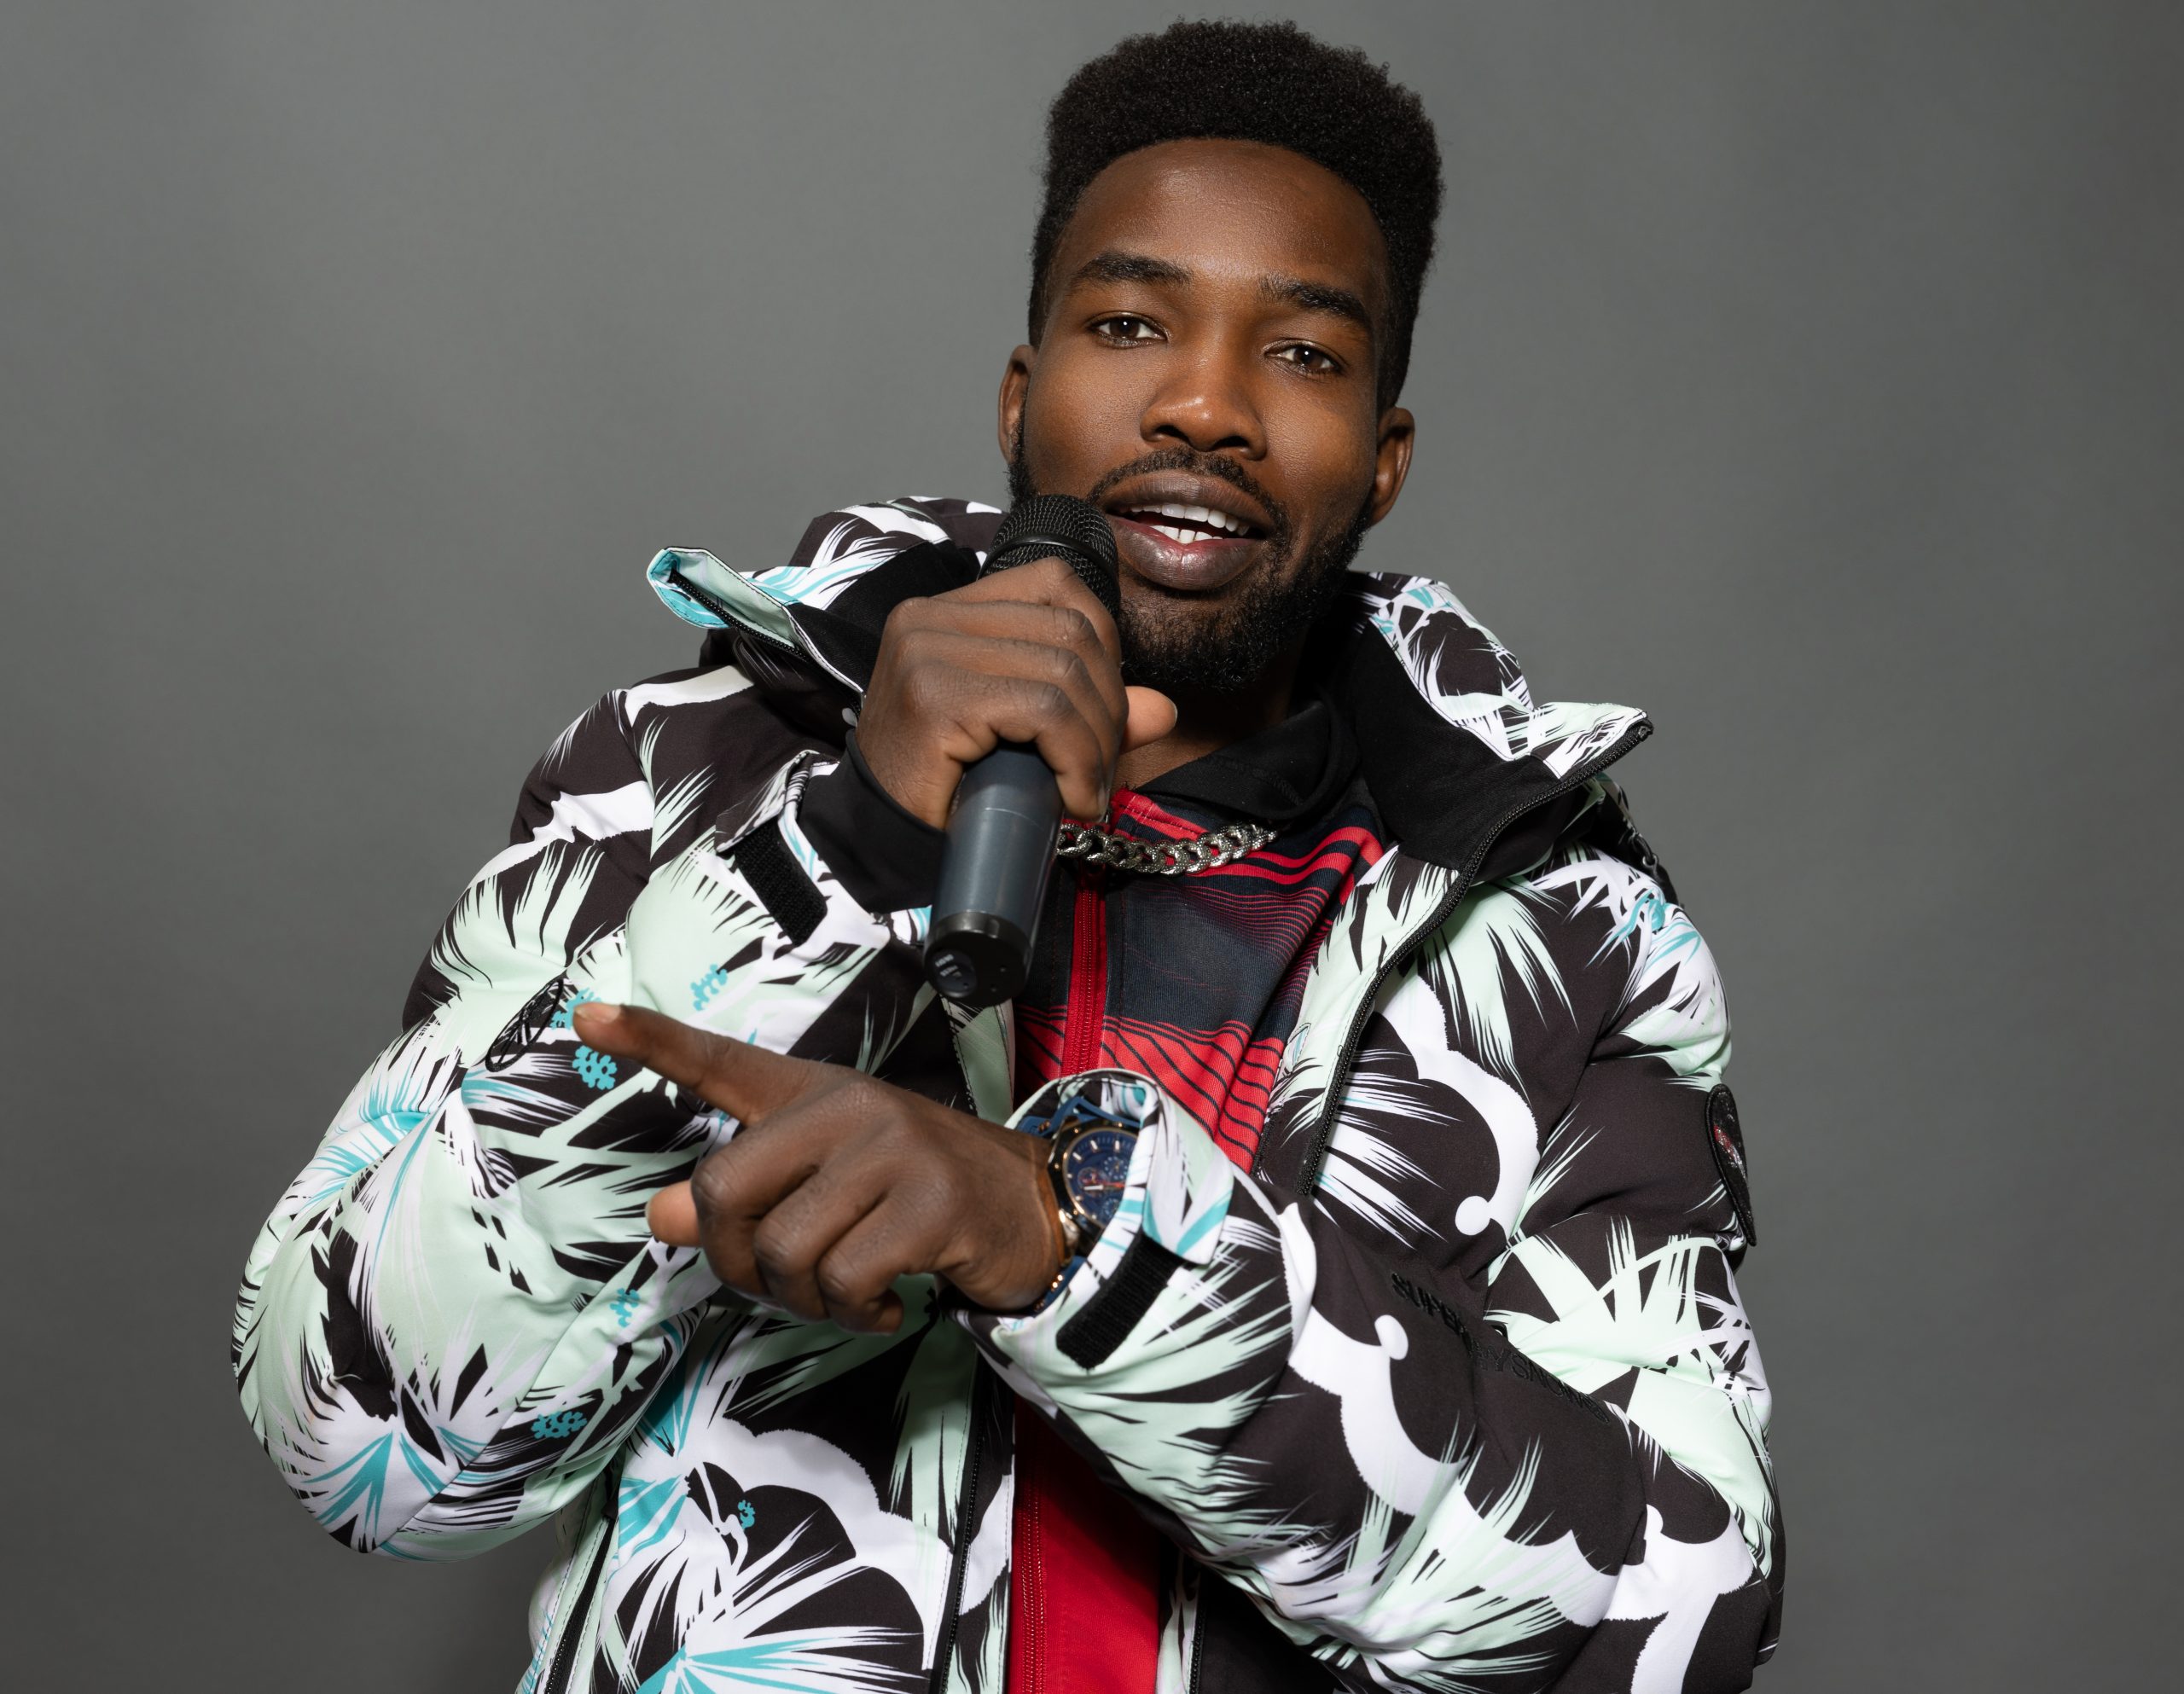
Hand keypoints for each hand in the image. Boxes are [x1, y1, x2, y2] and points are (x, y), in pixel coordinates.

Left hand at [572, 1000, 1064, 1332]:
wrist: (1031, 1209)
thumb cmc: (913, 1199)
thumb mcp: (825, 1190)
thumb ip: (742, 1200)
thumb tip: (658, 1217)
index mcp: (813, 1094)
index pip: (722, 1062)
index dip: (653, 1041)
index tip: (588, 1016)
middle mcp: (848, 1106)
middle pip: (726, 1189)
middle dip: (735, 1260)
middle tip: (778, 1283)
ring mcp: (894, 1149)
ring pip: (786, 1249)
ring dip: (805, 1301)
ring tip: (847, 1295)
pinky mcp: (933, 1201)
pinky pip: (846, 1278)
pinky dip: (854, 1313)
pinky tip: (882, 1304)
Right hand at [857, 556, 1177, 827]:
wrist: (877, 845)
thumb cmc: (944, 788)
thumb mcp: (1021, 737)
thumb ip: (1086, 712)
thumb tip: (1162, 709)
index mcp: (946, 611)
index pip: (1054, 584)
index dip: (1103, 644)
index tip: (1101, 712)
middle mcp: (930, 617)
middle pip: (1070, 631)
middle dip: (1107, 707)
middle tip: (1098, 770)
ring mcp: (927, 651)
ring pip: (1064, 673)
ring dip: (1095, 743)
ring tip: (1085, 790)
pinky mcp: (935, 697)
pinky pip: (1044, 712)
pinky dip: (1076, 759)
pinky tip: (1072, 799)